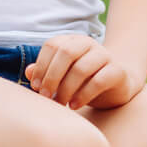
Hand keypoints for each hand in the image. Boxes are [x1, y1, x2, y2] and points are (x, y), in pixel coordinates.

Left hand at [25, 34, 140, 109]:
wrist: (118, 84)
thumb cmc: (84, 80)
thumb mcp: (63, 75)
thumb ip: (46, 71)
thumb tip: (28, 72)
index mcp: (72, 40)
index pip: (52, 45)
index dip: (41, 66)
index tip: (35, 86)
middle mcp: (88, 44)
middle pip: (66, 54)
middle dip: (52, 77)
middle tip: (45, 96)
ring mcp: (105, 55)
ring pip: (81, 68)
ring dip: (66, 89)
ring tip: (60, 104)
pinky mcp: (117, 71)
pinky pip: (99, 81)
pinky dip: (83, 95)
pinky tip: (74, 106)